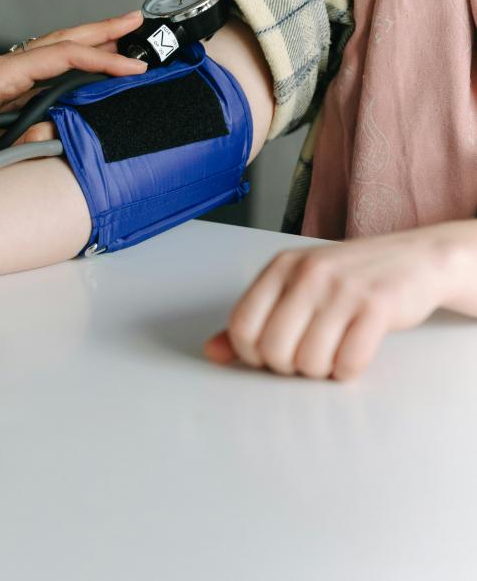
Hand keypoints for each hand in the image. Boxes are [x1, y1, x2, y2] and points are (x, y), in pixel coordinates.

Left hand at [0, 10, 147, 143]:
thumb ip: (23, 139)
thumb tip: (58, 131)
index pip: (63, 57)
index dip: (104, 60)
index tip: (135, 67)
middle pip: (59, 41)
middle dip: (100, 31)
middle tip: (135, 21)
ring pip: (50, 56)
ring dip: (85, 47)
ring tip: (118, 40)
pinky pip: (40, 77)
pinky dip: (67, 70)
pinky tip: (81, 75)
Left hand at [204, 222, 476, 379]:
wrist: (417, 259)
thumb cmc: (348, 279)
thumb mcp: (295, 287)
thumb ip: (254, 319)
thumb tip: (214, 353)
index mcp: (280, 267)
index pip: (241, 325)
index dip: (251, 354)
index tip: (269, 355)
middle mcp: (308, 274)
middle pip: (273, 350)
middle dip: (286, 367)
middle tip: (305, 356)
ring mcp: (343, 289)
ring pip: (308, 361)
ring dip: (319, 370)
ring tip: (331, 353)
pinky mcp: (378, 306)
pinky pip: (348, 362)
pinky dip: (347, 371)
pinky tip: (352, 356)